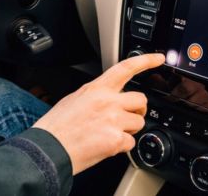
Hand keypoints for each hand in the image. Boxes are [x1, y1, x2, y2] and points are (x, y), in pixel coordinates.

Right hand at [33, 53, 164, 174]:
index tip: (159, 58)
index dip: (146, 61)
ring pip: (139, 122)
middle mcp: (108, 101)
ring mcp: (113, 120)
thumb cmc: (56, 127)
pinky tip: (106, 146)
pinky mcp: (116, 140)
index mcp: (97, 88)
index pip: (126, 68)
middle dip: (137, 110)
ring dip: (129, 130)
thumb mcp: (75, 99)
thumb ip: (97, 95)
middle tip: (126, 118)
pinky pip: (131, 142)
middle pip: (141, 100)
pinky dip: (121, 147)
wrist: (47, 149)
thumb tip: (109, 98)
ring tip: (109, 134)